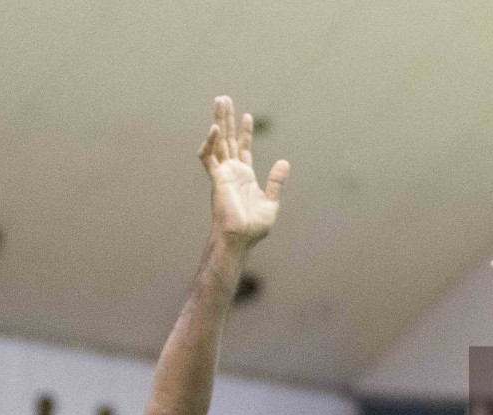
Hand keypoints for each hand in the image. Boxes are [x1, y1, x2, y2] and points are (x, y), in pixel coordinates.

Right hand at [198, 96, 289, 245]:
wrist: (241, 238)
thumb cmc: (254, 226)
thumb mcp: (272, 202)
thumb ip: (276, 181)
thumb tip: (284, 162)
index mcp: (244, 176)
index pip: (242, 148)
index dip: (244, 132)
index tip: (247, 115)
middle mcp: (232, 171)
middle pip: (227, 138)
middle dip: (226, 118)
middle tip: (224, 98)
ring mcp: (223, 173)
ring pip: (217, 141)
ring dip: (218, 121)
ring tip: (219, 100)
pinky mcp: (216, 178)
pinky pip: (208, 157)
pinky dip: (209, 142)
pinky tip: (214, 128)